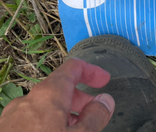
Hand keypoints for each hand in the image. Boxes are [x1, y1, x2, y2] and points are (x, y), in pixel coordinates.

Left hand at [0, 58, 114, 131]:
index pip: (72, 68)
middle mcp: (28, 101)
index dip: (92, 71)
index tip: (105, 81)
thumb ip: (95, 116)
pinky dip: (47, 125)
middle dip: (80, 98)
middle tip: (95, 113)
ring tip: (75, 131)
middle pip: (58, 89)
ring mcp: (11, 118)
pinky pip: (30, 122)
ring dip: (63, 115)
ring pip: (43, 108)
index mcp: (48, 95)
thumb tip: (105, 100)